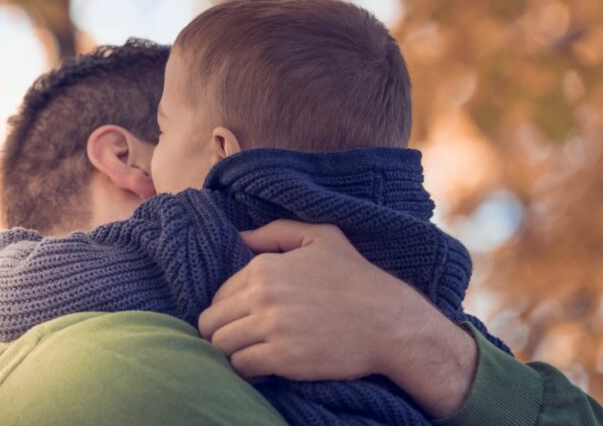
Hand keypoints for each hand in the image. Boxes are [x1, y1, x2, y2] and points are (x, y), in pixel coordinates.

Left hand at [197, 220, 477, 417]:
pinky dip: (246, 370)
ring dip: (231, 352)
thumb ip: (276, 232)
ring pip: (221, 345)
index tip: (244, 318)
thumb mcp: (322, 238)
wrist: (390, 323)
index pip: (220, 293)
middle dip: (222, 331)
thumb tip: (241, 236)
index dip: (228, 308)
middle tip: (242, 339)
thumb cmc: (357, 279)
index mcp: (265, 266)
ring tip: (250, 353)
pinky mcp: (282, 358)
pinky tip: (263, 367)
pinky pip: (241, 367)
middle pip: (212, 321)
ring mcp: (271, 327)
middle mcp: (262, 295)